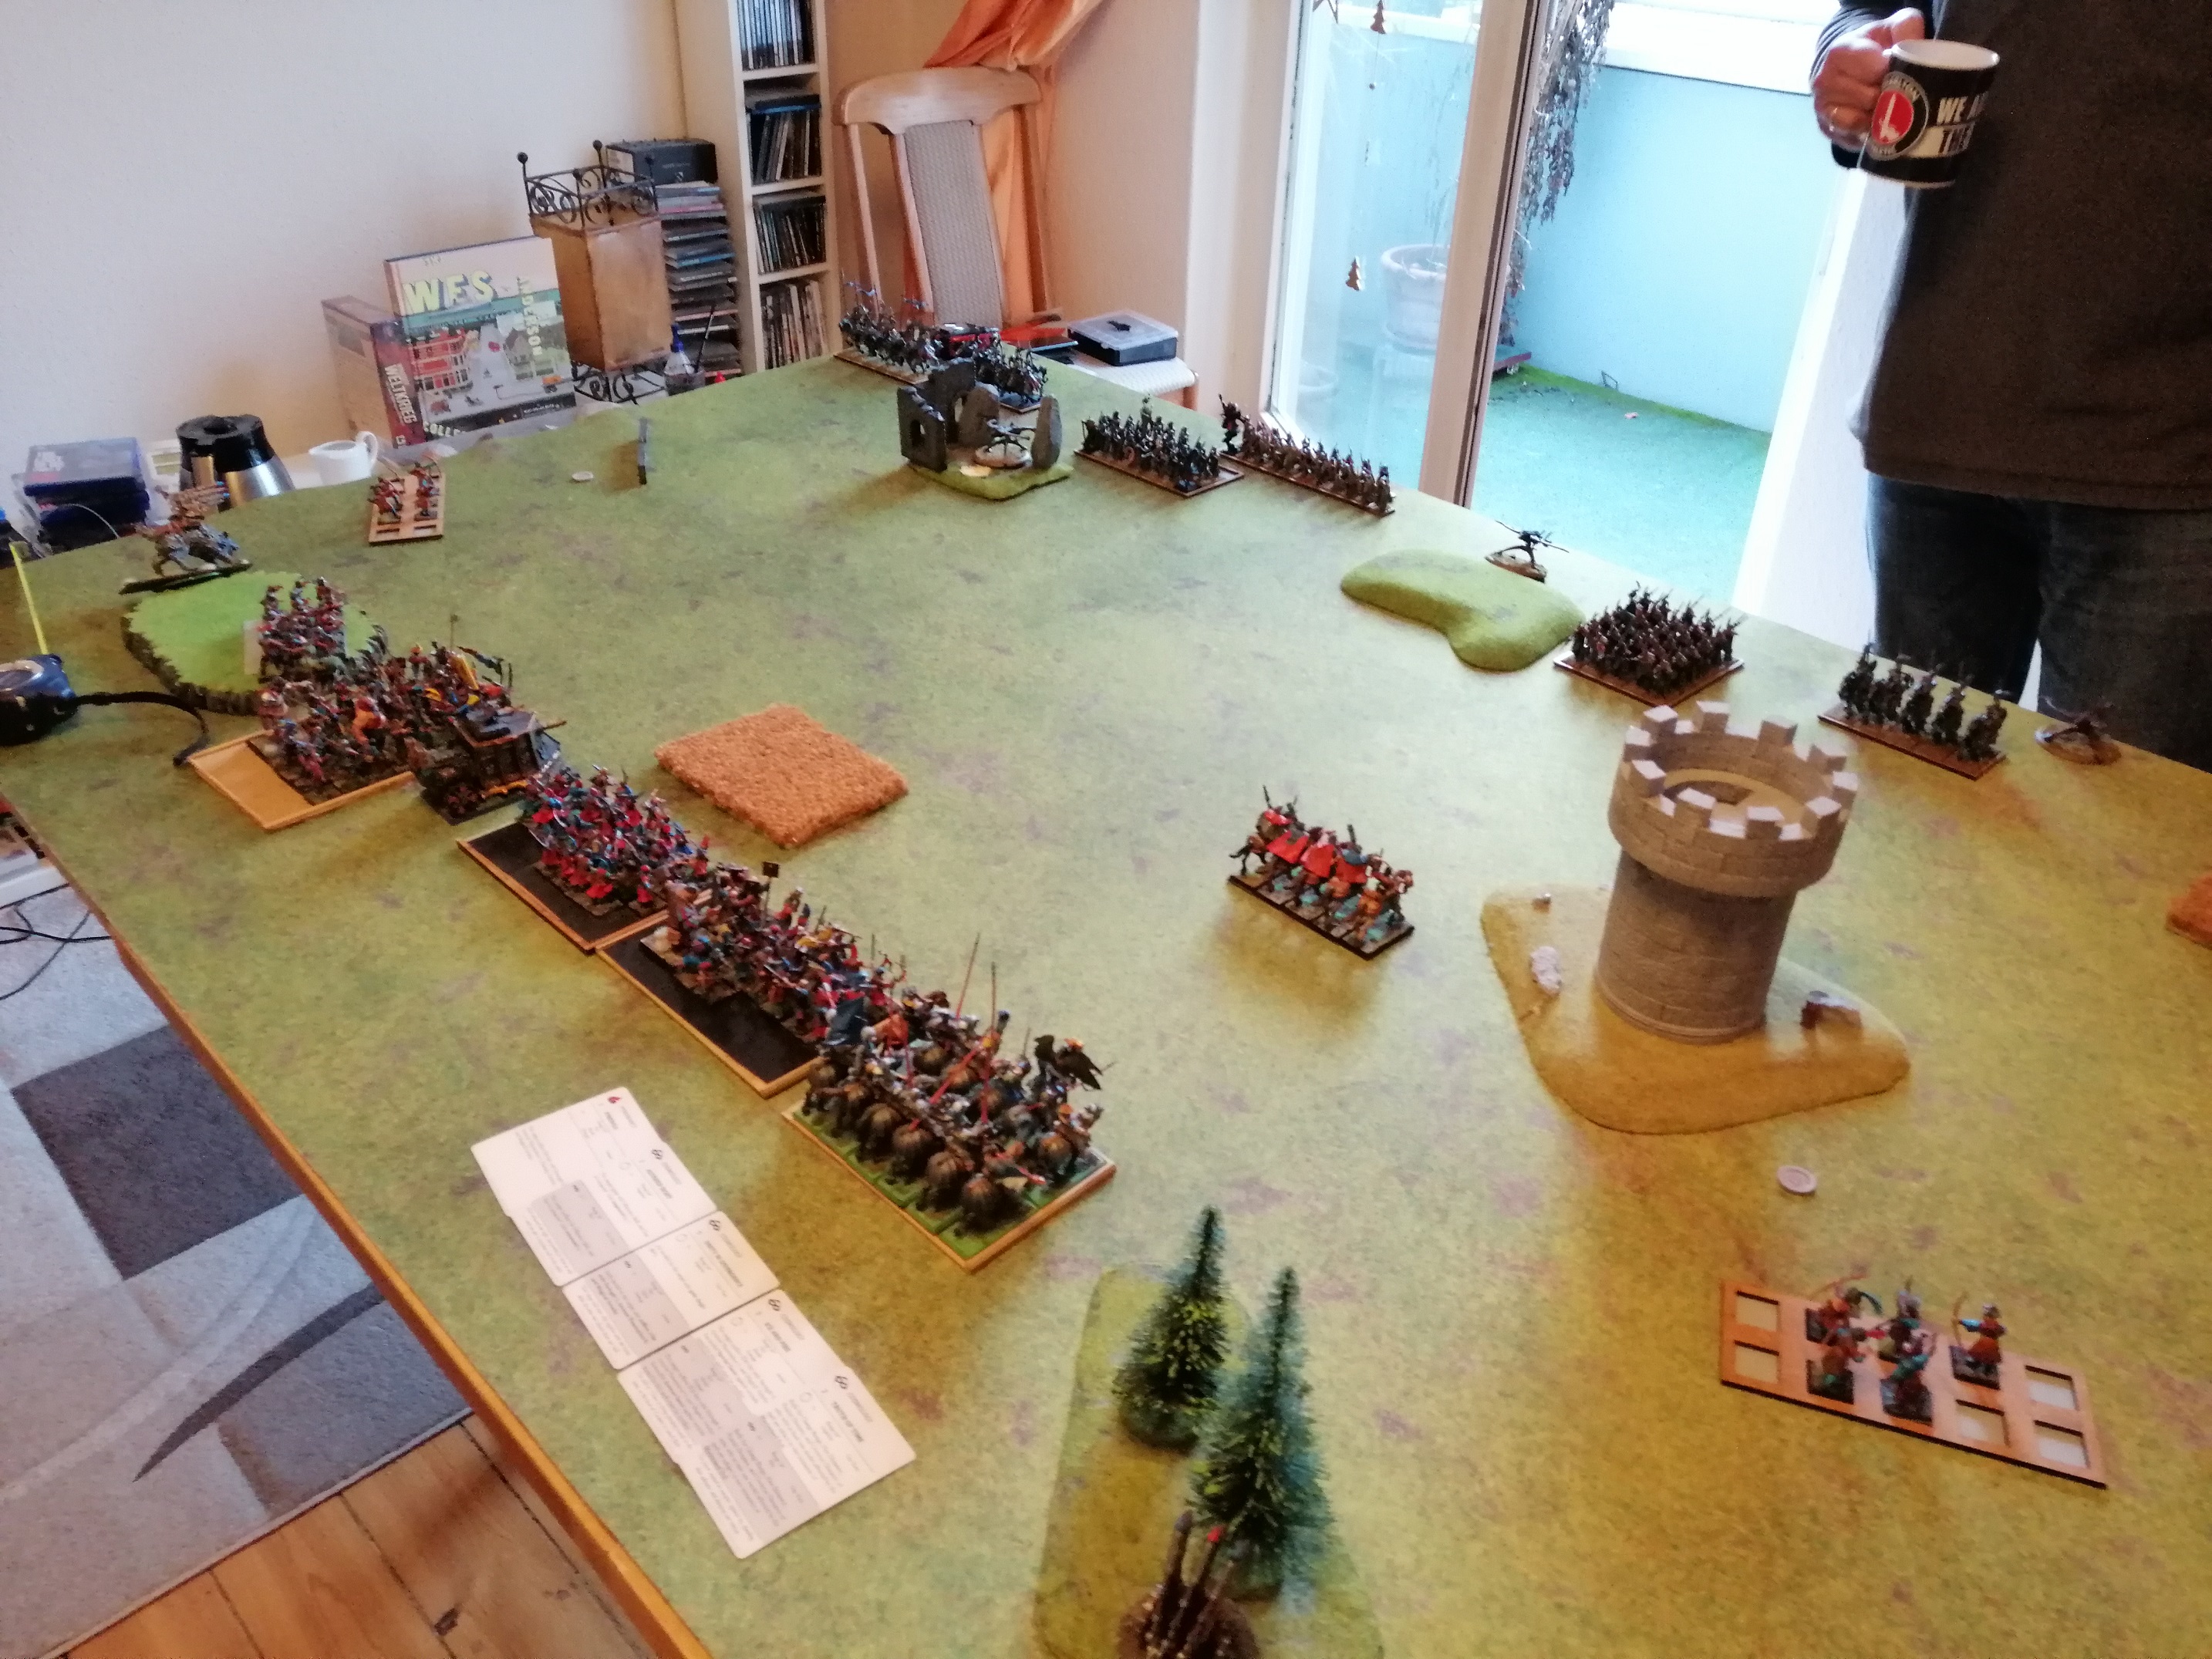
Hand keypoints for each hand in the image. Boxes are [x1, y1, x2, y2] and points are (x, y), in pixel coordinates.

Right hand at [1812, 8, 1925, 147]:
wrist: (1849, 67)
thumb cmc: (1875, 47)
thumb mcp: (1892, 28)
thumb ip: (1907, 30)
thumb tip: (1913, 53)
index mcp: (1840, 51)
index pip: (1872, 68)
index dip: (1891, 72)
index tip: (1901, 71)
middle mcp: (1824, 80)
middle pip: (1868, 98)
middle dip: (1888, 95)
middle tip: (1898, 89)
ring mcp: (1822, 106)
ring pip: (1860, 119)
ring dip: (1879, 114)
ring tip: (1888, 104)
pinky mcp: (1826, 128)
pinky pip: (1853, 135)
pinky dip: (1869, 129)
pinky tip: (1877, 119)